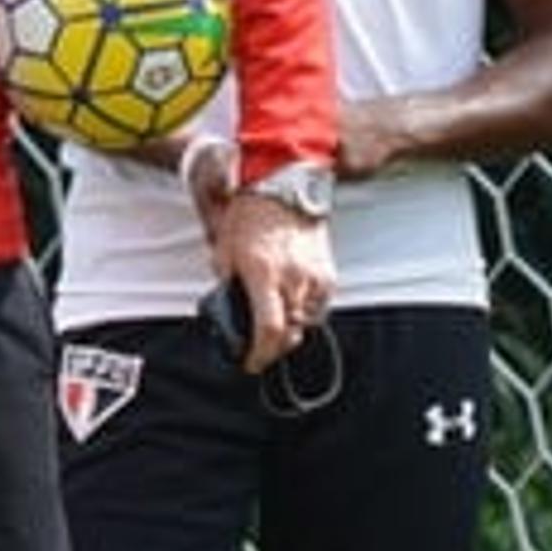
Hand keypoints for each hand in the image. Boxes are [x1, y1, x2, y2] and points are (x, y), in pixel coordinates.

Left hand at [211, 191, 336, 374]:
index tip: (250, 363)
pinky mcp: (328, 274)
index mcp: (262, 274)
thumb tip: (230, 311)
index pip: (268, 331)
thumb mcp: (223, 252)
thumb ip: (226, 285)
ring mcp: (313, 277)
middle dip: (272, 348)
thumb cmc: (249, 216)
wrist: (283, 187)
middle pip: (288, 335)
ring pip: (305, 324)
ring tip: (275, 323)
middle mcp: (292, 279)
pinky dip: (305, 314)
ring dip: (289, 330)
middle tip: (259, 349)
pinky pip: (318, 308)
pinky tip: (291, 306)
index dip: (259, 355)